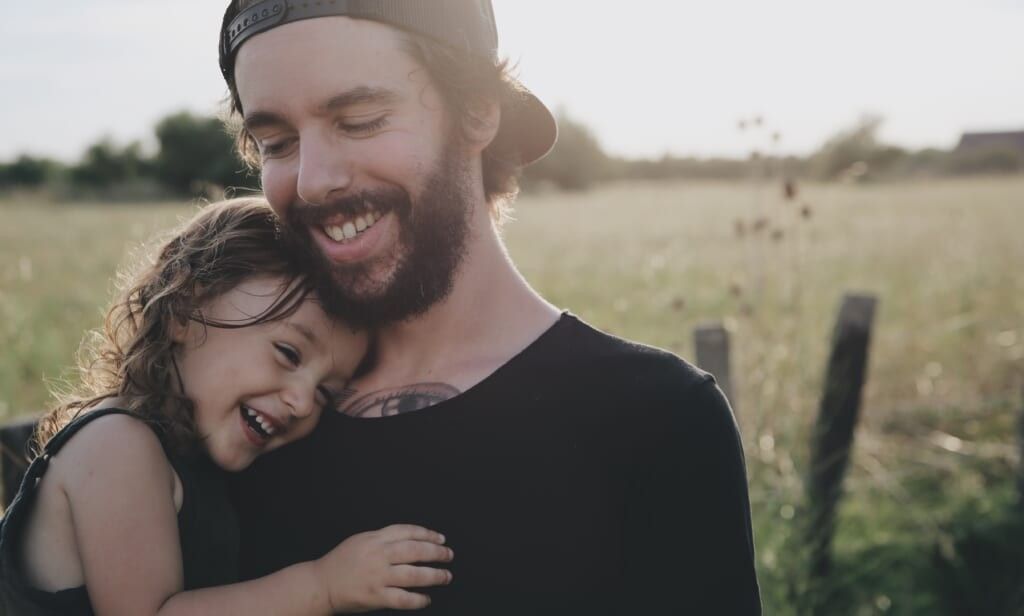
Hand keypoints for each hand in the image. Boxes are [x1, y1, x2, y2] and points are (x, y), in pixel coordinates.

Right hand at [312, 524, 453, 612]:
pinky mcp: (375, 596)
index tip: (440, 538)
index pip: (408, 531)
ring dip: (434, 576)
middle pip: (415, 550)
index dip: (428, 534)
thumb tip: (412, 538)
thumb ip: (384, 538)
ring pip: (413, 574)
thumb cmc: (340, 563)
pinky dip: (418, 599)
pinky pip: (403, 598)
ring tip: (445, 576)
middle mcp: (378, 555)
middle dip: (436, 553)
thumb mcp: (361, 540)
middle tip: (448, 555)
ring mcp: (377, 576)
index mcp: (375, 539)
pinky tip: (426, 599)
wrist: (321, 585)